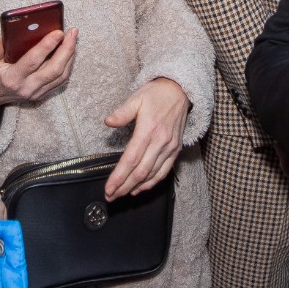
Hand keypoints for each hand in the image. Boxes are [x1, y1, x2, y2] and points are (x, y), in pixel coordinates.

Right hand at [0, 27, 77, 111]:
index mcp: (12, 78)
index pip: (33, 61)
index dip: (47, 46)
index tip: (58, 32)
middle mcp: (27, 87)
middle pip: (54, 69)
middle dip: (67, 49)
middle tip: (72, 32)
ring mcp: (36, 93)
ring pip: (61, 76)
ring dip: (70, 56)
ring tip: (73, 38)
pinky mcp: (42, 94)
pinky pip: (60, 81)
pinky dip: (68, 65)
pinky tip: (70, 51)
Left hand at [103, 78, 188, 199]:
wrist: (180, 91)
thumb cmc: (156, 94)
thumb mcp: (136, 98)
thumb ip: (122, 112)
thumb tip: (108, 122)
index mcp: (148, 130)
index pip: (130, 160)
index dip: (119, 177)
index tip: (108, 188)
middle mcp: (160, 142)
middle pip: (140, 172)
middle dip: (124, 186)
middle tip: (111, 196)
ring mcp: (170, 148)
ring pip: (151, 175)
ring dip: (136, 187)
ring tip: (122, 195)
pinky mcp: (175, 150)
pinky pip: (164, 172)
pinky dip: (151, 183)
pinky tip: (140, 188)